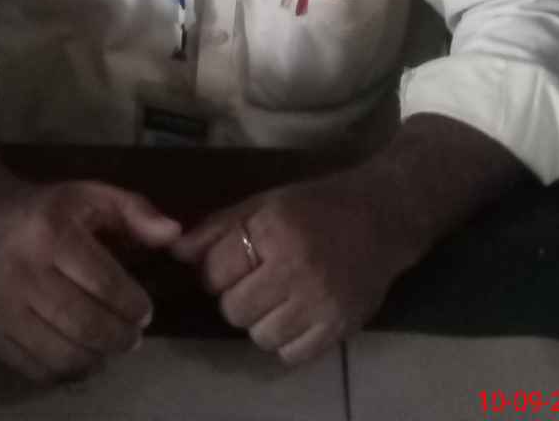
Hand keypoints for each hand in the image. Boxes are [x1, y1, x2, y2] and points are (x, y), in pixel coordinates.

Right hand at [0, 176, 180, 381]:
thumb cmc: (46, 211)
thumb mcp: (90, 196)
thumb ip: (135, 211)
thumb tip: (173, 234)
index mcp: (52, 232)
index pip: (102, 281)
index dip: (132, 304)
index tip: (146, 312)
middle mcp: (23, 271)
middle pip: (83, 323)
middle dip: (119, 337)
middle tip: (134, 337)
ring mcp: (2, 308)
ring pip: (60, 353)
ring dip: (96, 359)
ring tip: (110, 349)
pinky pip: (35, 369)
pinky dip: (66, 372)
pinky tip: (82, 358)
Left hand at [171, 166, 418, 365]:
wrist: (383, 216)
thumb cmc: (316, 205)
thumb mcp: (264, 203)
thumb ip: (218, 228)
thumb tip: (175, 252)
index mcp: (273, 229)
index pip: (214, 272)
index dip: (216, 271)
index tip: (232, 264)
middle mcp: (296, 267)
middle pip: (233, 309)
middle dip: (237, 296)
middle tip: (257, 280)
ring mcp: (321, 302)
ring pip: (259, 337)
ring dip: (261, 320)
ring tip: (279, 296)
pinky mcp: (340, 327)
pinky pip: (291, 355)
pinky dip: (287, 340)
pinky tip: (298, 313)